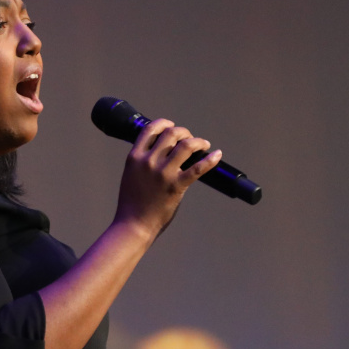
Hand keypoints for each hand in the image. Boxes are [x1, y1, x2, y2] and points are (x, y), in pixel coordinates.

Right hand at [112, 119, 222, 243]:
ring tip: (203, 144)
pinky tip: (217, 155)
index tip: (172, 126)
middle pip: (171, 134)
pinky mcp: (176, 186)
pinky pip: (198, 168)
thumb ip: (143, 161)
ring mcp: (163, 173)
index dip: (164, 123)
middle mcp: (149, 161)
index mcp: (135, 157)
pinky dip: (210, 160)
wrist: (133, 224)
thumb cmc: (132, 202)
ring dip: (197, 141)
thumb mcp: (131, 174)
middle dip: (184, 132)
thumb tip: (161, 152)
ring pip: (186, 146)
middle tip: (189, 139)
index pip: (150, 129)